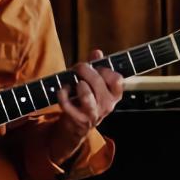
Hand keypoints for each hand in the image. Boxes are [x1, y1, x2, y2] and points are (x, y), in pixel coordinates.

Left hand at [49, 49, 124, 163]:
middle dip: (85, 70)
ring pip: (86, 94)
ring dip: (77, 84)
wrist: (76, 127)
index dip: (105, 69)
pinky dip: (62, 94)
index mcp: (114, 96)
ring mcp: (93, 114)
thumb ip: (96, 67)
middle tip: (78, 67)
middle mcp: (107, 105)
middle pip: (98, 82)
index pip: (117, 79)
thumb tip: (97, 52)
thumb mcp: (95, 85)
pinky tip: (62, 90)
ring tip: (75, 83)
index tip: (97, 68)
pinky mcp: (78, 119)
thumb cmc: (86, 101)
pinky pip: (67, 103)